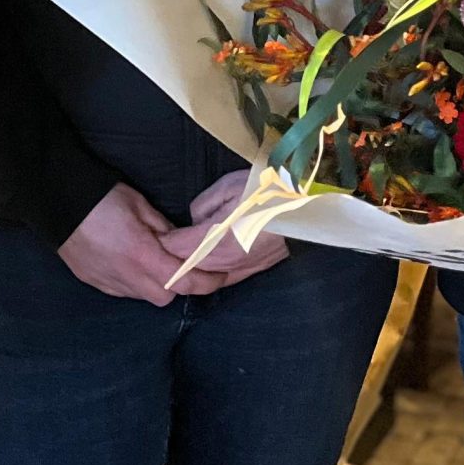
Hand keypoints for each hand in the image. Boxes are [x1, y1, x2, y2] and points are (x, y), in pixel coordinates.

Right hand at [60, 185, 223, 305]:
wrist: (55, 200)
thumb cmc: (100, 197)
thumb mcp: (140, 205)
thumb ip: (165, 228)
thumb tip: (181, 242)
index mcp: (141, 254)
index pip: (184, 280)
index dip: (206, 282)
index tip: (219, 276)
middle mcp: (125, 276)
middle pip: (166, 297)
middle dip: (180, 285)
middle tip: (186, 264)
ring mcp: (107, 282)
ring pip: (144, 296)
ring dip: (156, 284)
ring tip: (156, 261)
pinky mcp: (94, 282)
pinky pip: (123, 291)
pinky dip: (135, 283)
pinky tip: (132, 264)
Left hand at [156, 168, 288, 286]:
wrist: (309, 209)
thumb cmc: (270, 191)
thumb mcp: (229, 186)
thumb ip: (204, 206)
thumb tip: (195, 221)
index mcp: (217, 239)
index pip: (176, 248)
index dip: (162, 241)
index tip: (154, 233)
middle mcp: (227, 261)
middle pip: (187, 268)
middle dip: (171, 259)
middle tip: (160, 246)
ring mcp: (242, 269)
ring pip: (205, 277)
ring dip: (190, 268)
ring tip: (181, 253)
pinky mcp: (254, 271)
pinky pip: (224, 278)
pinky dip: (210, 272)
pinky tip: (206, 263)